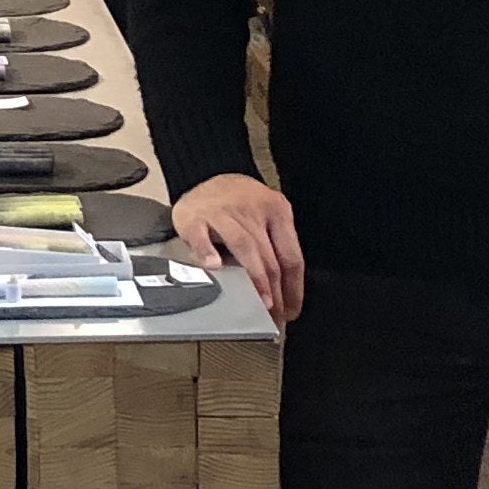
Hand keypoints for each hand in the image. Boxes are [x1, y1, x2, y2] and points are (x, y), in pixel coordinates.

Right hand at [171, 175, 303, 321]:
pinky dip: (208, 252)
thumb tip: (283, 292)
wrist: (204, 176)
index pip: (291, 256)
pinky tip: (213, 266)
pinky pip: (202, 236)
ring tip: (258, 300)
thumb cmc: (238, 204)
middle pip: (270, 256)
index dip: (293, 288)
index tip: (290, 308)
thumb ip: (273, 247)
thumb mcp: (265, 217)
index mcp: (277, 210)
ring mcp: (223, 211)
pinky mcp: (195, 215)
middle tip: (274, 313)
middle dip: (275, 291)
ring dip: (254, 278)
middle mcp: (253, 209)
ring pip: (245, 247)